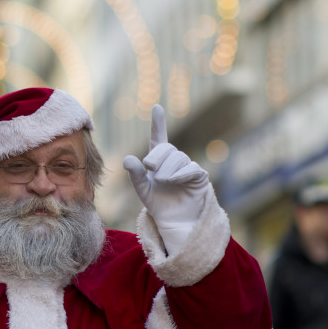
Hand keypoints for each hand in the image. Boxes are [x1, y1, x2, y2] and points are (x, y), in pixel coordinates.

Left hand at [122, 105, 209, 253]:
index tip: (156, 107)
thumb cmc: (158, 204)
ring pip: (178, 158)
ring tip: (161, 180)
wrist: (174, 221)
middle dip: (157, 156)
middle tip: (149, 168)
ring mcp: (188, 167)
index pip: (159, 138)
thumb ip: (135, 175)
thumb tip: (128, 158)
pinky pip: (191, 168)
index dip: (158, 123)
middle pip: (167, 149)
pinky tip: (173, 180)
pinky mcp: (199, 177)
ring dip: (167, 168)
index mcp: (159, 161)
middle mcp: (174, 161)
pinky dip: (180, 173)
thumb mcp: (142, 190)